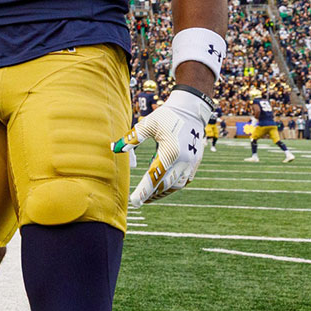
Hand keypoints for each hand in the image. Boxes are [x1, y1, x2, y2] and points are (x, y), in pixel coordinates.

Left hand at [113, 88, 213, 207]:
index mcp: (170, 151)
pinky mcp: (195, 162)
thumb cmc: (166, 115)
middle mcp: (183, 160)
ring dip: (162, 192)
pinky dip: (173, 187)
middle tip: (139, 200)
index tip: (134, 201)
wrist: (191, 109)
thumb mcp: (147, 124)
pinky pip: (184, 181)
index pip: (154, 176)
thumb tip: (114, 148)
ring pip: (176, 185)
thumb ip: (131, 138)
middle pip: (165, 184)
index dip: (144, 191)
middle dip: (151, 194)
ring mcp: (191, 162)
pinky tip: (164, 187)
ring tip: (149, 196)